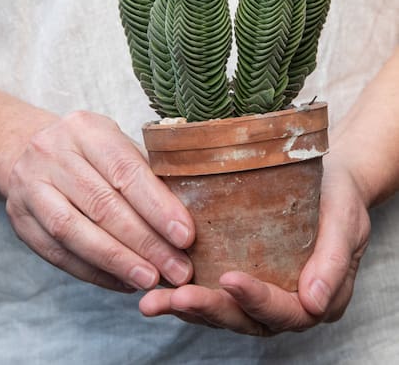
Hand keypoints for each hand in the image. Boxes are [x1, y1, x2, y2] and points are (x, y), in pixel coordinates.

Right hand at [5, 111, 194, 291]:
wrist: (29, 151)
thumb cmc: (89, 151)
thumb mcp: (116, 145)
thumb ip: (146, 174)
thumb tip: (184, 221)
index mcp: (84, 128)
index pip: (125, 170)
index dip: (157, 206)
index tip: (185, 236)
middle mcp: (52, 153)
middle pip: (102, 204)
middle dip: (145, 242)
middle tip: (177, 269)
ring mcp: (30, 186)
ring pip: (75, 231)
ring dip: (118, 261)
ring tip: (151, 279)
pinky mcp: (20, 218)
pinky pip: (57, 253)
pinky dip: (94, 271)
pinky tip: (122, 281)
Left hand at [139, 153, 370, 334]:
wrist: (330, 180)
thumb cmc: (340, 197)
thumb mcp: (345, 220)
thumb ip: (333, 260)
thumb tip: (315, 302)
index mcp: (316, 297)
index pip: (285, 311)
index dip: (256, 299)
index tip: (229, 279)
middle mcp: (285, 303)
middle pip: (246, 319)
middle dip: (210, 309)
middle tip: (177, 297)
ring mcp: (259, 293)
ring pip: (224, 312)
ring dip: (189, 309)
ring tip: (154, 301)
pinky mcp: (240, 277)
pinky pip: (212, 293)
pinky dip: (185, 293)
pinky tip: (157, 288)